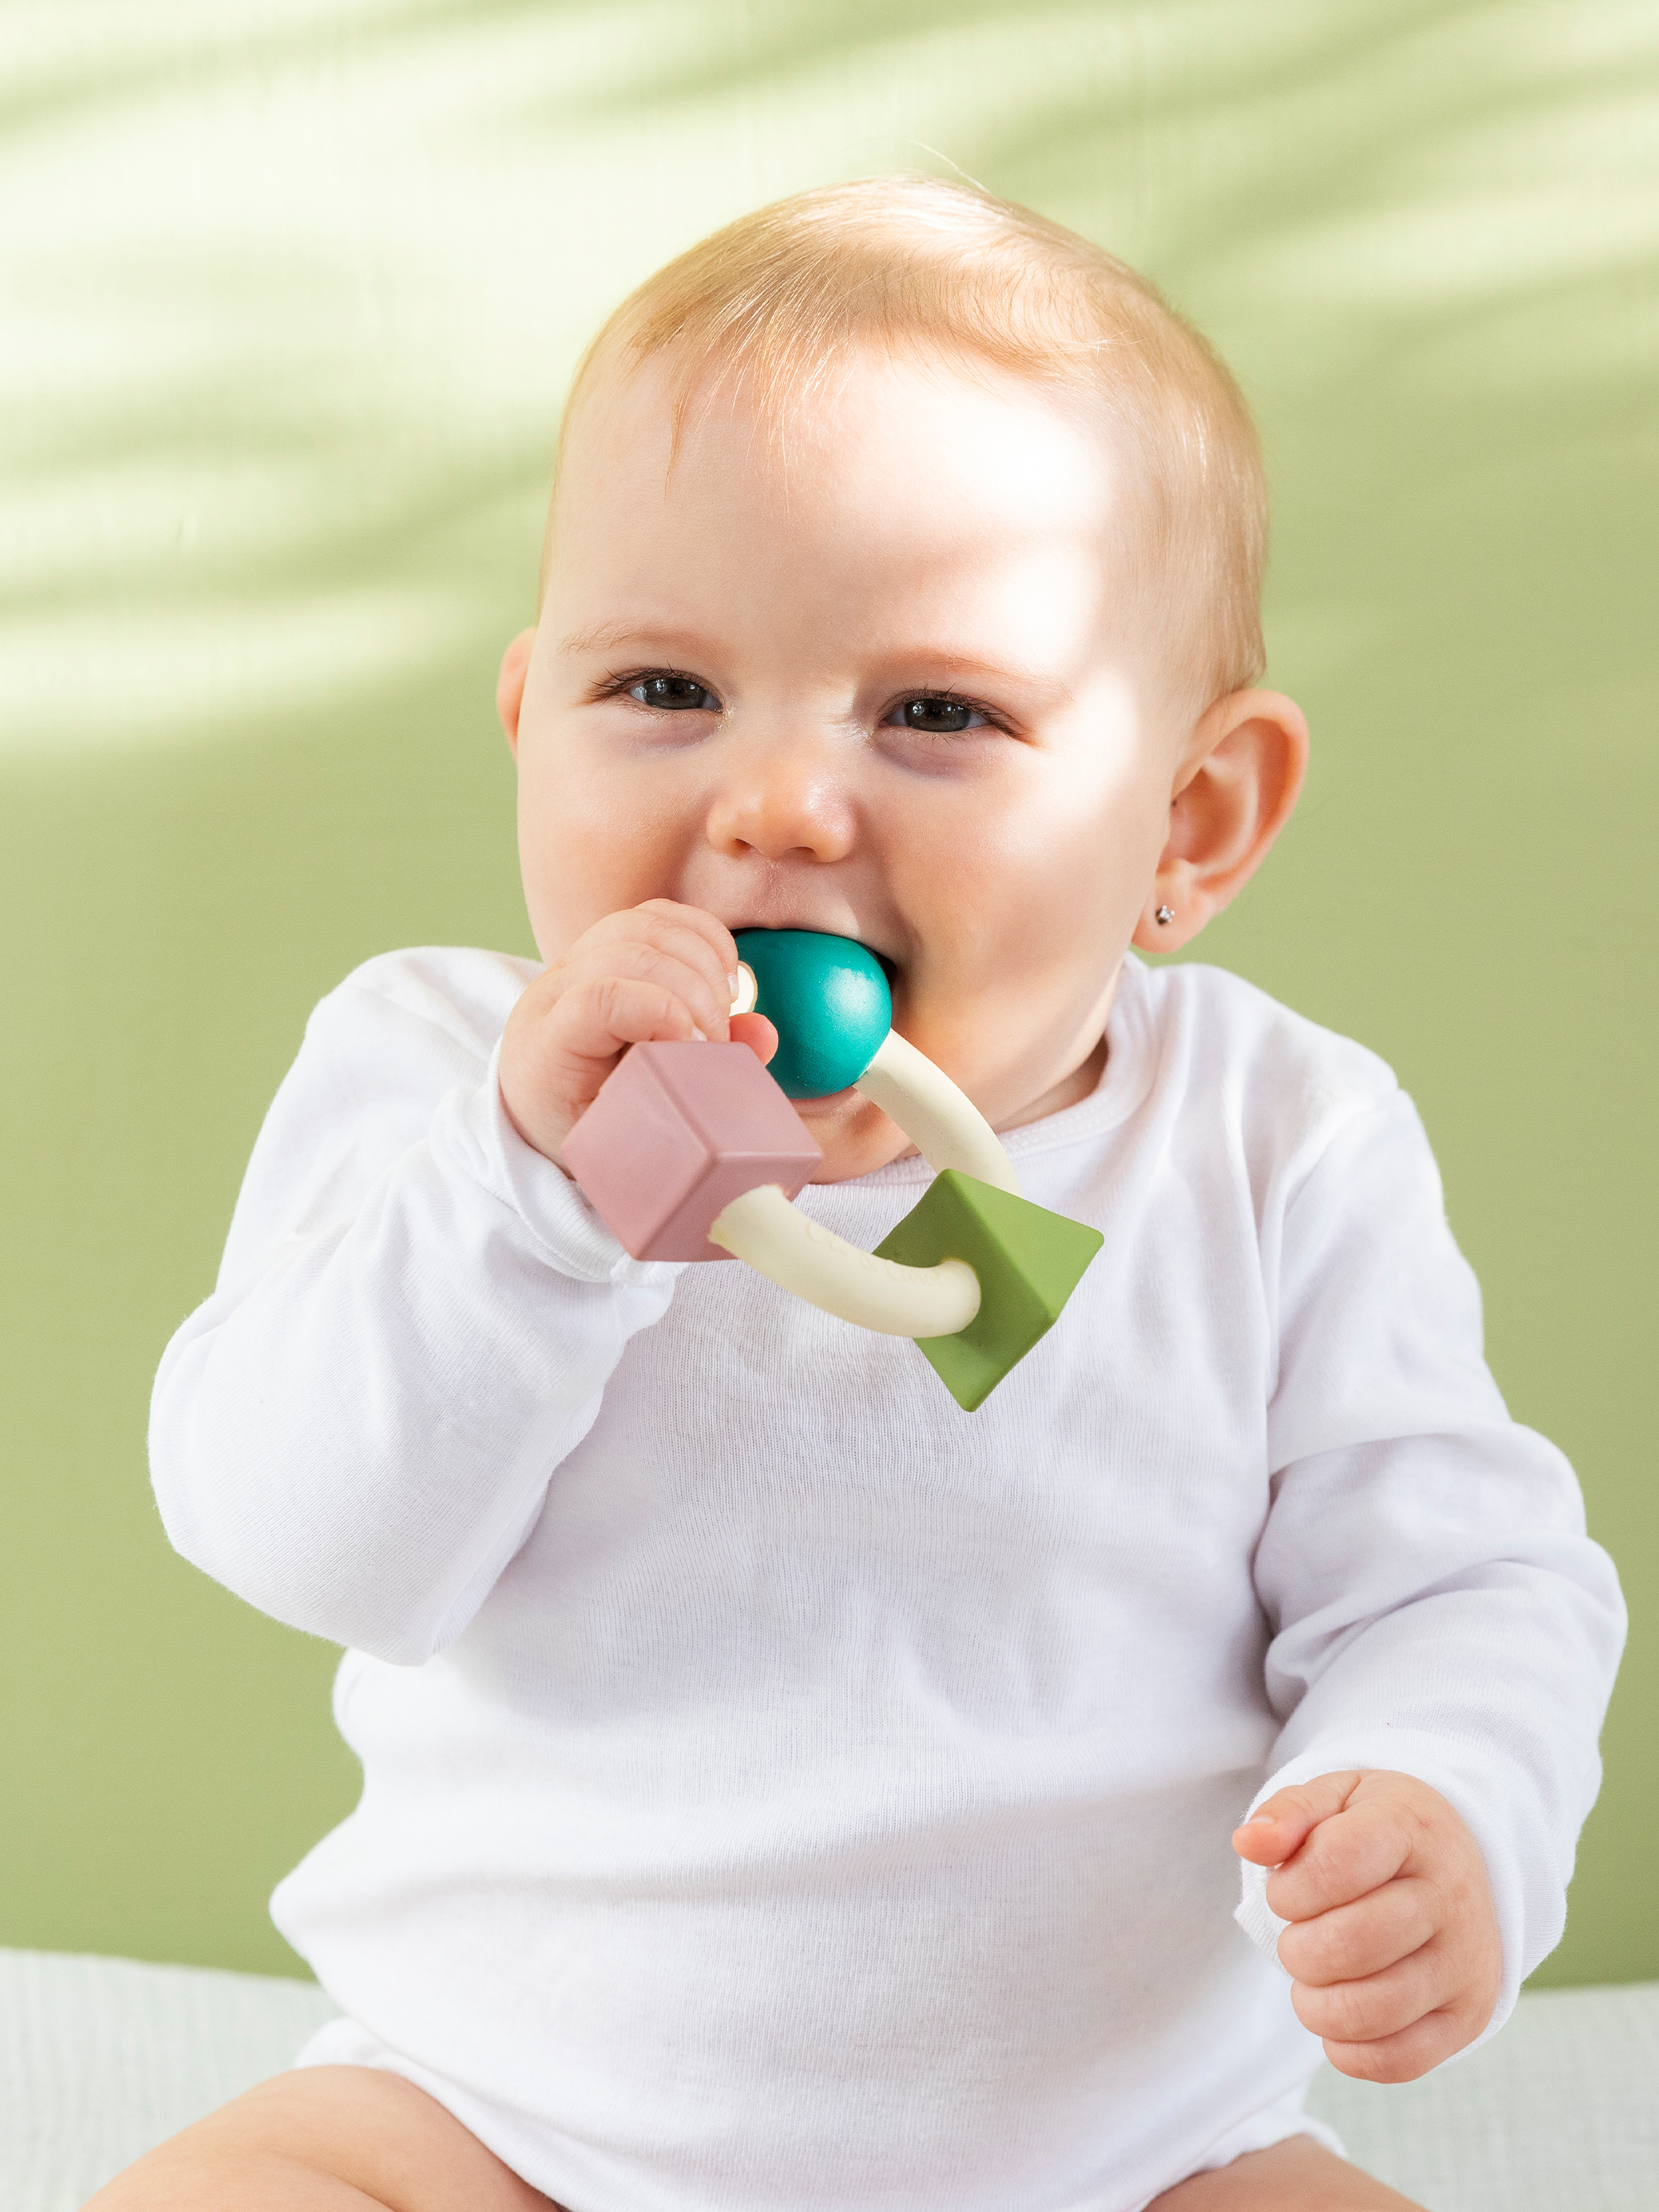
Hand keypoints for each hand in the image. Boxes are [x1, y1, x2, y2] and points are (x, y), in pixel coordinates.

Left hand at [499, 899, 776, 1165]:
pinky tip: (724, 973)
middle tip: (719, 1044)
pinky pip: (656, 915)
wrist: (537, 1098)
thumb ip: (688, 1094)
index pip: (598, 1000)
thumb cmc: (583, 1122)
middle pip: (631, 954)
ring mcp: (577, 959)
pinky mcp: (605, 943)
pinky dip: (701, 935)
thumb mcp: (626, 1130)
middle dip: (695, 994)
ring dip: (702, 960)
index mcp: (548, 1045)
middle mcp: (554, 989)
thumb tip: (761, 1035)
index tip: (695, 1050)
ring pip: (644, 924)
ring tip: (726, 1008)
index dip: (659, 1012)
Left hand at [1232, 1769, 1501, 2082]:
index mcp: (1412, 1829)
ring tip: (1315, 1978)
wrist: (1461, 1864)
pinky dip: (1349, 2051)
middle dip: (1296, 1950)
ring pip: (1368, 2011)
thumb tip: (1248, 1843)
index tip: (1287, 1891)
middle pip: (1345, 1946)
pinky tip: (1339, 2016)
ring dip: (1315, 2005)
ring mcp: (1465, 1962)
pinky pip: (1398, 2060)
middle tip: (1300, 1938)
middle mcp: (1450, 1896)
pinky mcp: (1467, 2017)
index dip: (1287, 1890)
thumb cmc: (1382, 1830)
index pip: (1332, 1868)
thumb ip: (1288, 1813)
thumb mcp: (1337, 1796)